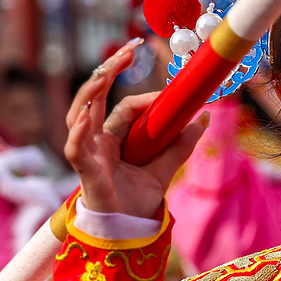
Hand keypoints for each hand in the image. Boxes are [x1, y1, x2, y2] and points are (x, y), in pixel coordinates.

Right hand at [63, 40, 209, 219]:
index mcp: (114, 137)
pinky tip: (86, 116)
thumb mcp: (165, 168)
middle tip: (129, 47)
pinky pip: (77, 148)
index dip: (148, 98)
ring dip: (91, 91)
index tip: (170, 94)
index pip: (126, 107)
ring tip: (105, 71)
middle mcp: (97, 140)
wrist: (129, 233)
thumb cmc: (137, 201)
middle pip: (95, 97)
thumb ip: (180, 144)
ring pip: (79, 114)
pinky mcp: (85, 172)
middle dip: (109, 69)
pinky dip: (80, 132)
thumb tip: (203, 117)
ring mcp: (88, 153)